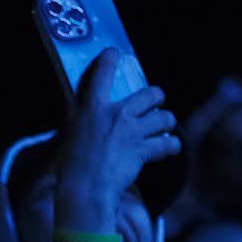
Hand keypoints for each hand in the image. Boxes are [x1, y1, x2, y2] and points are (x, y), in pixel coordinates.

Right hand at [52, 49, 177, 225]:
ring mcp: (132, 132)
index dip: (110, 58)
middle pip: (151, 94)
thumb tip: (79, 113)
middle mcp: (117, 114)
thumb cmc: (71, 166)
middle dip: (156, 98)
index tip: (114, 54)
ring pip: (165, 118)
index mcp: (93, 107)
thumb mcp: (70, 135)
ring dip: (166, 122)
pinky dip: (171, 146)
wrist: (86, 188)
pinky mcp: (143, 150)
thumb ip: (80, 120)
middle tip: (154, 104)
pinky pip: (167, 144)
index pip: (103, 71)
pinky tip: (170, 148)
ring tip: (164, 128)